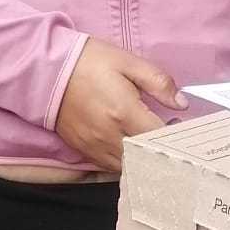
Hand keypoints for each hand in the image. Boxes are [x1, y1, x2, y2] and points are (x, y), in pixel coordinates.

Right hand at [55, 38, 187, 171]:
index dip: (176, 136)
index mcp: (124, 112)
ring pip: (130, 167)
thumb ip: (158, 82)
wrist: (46, 70)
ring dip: (145, 159)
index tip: (183, 128)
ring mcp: (95, 146)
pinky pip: (112, 167)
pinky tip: (133, 150)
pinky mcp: (84, 151)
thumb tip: (182, 103)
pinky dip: (127, 163)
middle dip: (163, 150)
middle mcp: (110, 135)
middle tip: (173, 139)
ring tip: (154, 145)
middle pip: (147, 157)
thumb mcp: (128, 62)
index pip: (160, 137)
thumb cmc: (89, 62)